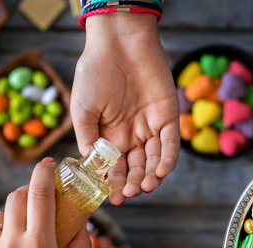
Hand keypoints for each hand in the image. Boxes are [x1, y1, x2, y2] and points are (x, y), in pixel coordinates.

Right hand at [71, 13, 179, 205]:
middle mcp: (132, 135)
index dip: (115, 184)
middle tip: (129, 194)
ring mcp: (151, 126)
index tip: (113, 199)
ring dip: (151, 176)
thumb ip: (88, 139)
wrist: (117, 42)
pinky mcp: (168, 117)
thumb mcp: (82, 109)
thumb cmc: (94, 72)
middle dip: (133, 183)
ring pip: (154, 160)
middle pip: (136, 167)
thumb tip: (94, 168)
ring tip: (145, 187)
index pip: (115, 168)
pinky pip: (170, 144)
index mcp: (110, 136)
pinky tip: (161, 172)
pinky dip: (167, 160)